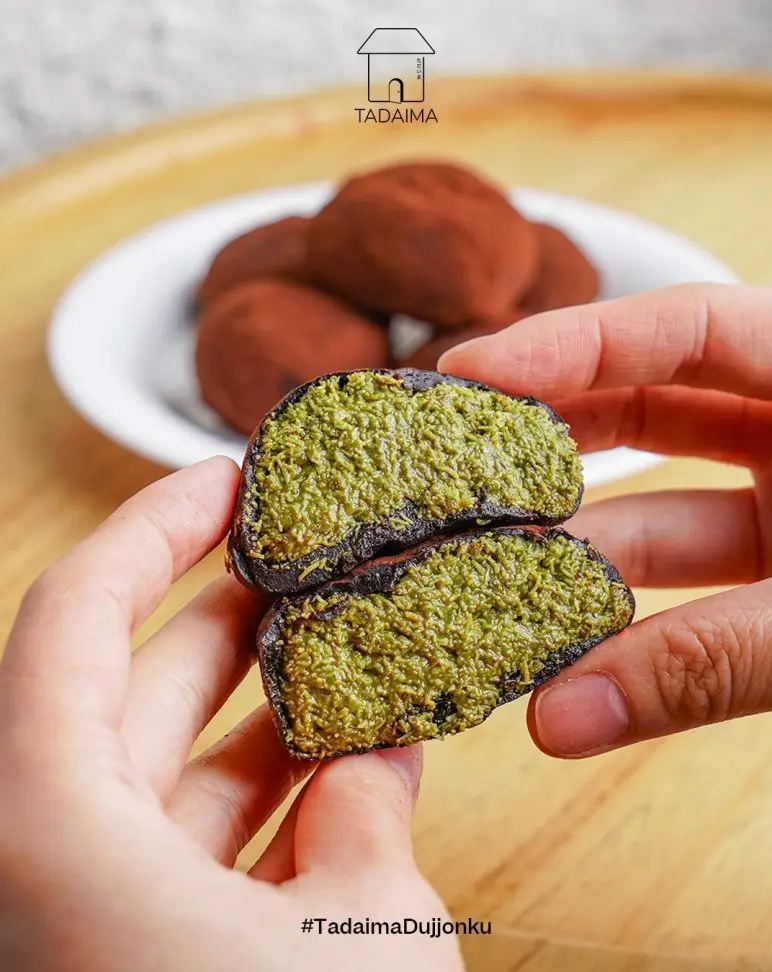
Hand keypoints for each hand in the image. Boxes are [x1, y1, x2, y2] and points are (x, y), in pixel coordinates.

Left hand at [0, 458, 461, 971]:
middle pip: (125, 694)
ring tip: (344, 663)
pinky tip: (350, 784)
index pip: (72, 620)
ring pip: (163, 782)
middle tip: (300, 566)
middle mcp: (44, 872)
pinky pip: (188, 861)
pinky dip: (266, 817)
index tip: (224, 483)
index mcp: (52, 834)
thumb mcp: (362, 932)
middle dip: (225, 619)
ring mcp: (87, 920)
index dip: (150, 529)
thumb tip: (370, 764)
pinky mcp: (134, 960)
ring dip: (262, 722)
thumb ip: (363, 822)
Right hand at [440, 283, 771, 757]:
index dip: (567, 348)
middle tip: (447, 478)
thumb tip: (558, 719)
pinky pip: (692, 584)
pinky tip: (562, 656)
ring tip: (483, 590)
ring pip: (659, 512)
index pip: (679, 330)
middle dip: (546, 449)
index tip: (467, 379)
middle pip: (644, 410)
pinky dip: (631, 619)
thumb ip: (708, 664)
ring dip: (579, 558)